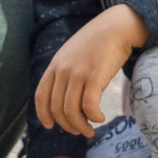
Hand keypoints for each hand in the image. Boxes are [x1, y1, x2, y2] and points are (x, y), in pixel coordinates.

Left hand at [31, 6, 144, 138]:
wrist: (117, 26)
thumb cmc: (97, 42)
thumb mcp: (73, 54)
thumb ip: (66, 71)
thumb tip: (65, 97)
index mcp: (55, 64)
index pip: (41, 95)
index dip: (43, 114)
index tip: (49, 126)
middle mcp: (63, 70)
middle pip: (57, 108)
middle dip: (67, 125)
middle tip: (79, 131)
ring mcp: (78, 73)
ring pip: (72, 111)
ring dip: (80, 126)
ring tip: (89, 130)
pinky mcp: (95, 76)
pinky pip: (89, 106)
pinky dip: (94, 117)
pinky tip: (100, 117)